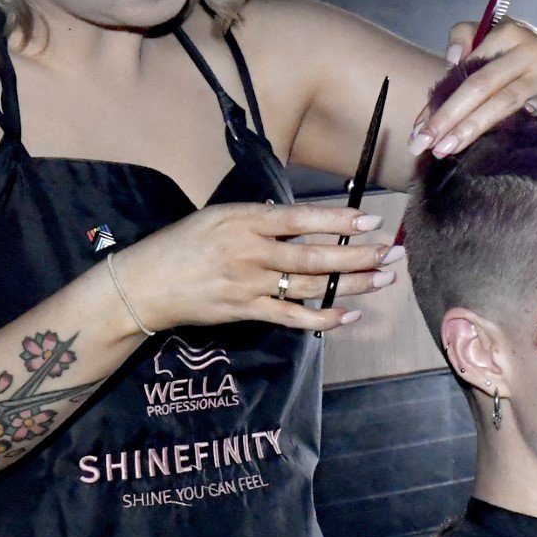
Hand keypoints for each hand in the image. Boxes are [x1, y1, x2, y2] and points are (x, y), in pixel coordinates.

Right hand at [115, 203, 402, 333]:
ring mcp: (249, 285)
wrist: (144, 284)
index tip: (370, 219)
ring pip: (309, 285)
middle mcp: (249, 252)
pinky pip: (291, 317)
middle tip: (391, 253)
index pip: (299, 218)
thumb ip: (258, 219)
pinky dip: (322, 318)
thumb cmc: (182, 245)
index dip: (336, 218)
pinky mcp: (245, 311)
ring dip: (350, 284)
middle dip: (357, 254)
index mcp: (243, 221)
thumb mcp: (218, 217)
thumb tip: (299, 220)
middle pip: (313, 255)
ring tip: (382, 279)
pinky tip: (349, 315)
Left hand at [409, 18, 536, 157]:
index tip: (418, 128)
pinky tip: (529, 115)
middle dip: (447, 117)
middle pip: (480, 85)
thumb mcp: (499, 37)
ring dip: (474, 126)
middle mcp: (528, 50)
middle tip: (421, 143)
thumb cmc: (526, 58)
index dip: (438, 100)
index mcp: (507, 33)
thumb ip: (468, 38)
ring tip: (446, 148)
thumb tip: (451, 59)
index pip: (465, 70)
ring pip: (507, 100)